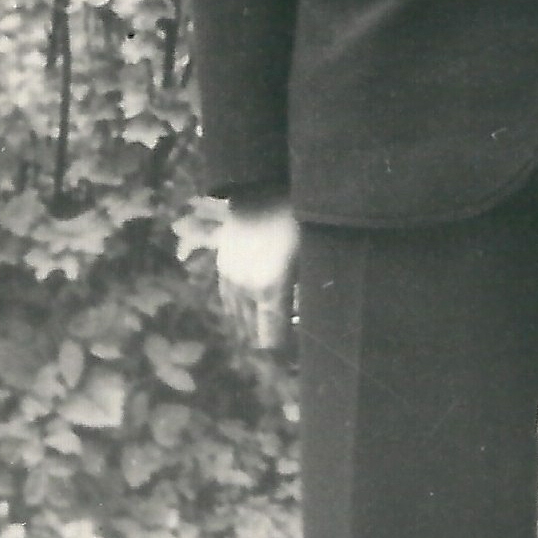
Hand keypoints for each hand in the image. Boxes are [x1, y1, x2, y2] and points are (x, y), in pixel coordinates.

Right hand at [216, 195, 300, 353]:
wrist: (262, 189)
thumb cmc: (298, 222)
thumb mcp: (313, 256)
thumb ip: (310, 292)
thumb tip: (315, 321)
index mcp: (269, 290)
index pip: (270, 340)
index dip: (284, 347)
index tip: (296, 347)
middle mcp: (245, 289)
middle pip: (252, 331)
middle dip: (269, 336)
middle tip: (285, 334)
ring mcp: (230, 277)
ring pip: (238, 316)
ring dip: (253, 322)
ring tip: (267, 321)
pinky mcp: (222, 265)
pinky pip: (228, 298)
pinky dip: (240, 306)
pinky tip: (250, 304)